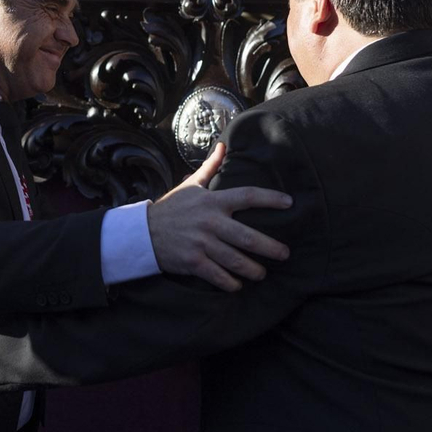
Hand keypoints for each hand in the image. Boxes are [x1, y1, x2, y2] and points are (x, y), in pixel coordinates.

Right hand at [148, 142, 292, 291]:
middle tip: (285, 254)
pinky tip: (238, 285)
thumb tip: (223, 146)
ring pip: (236, 260)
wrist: (142, 233)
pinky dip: (231, 283)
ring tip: (262, 273)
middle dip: (270, 247)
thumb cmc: (172, 208)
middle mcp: (210, 222)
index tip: (289, 203)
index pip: (248, 196)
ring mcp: (202, 244)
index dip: (270, 199)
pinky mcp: (193, 262)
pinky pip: (218, 276)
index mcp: (213, 201)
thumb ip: (210, 167)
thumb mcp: (190, 185)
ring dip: (253, 270)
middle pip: (248, 237)